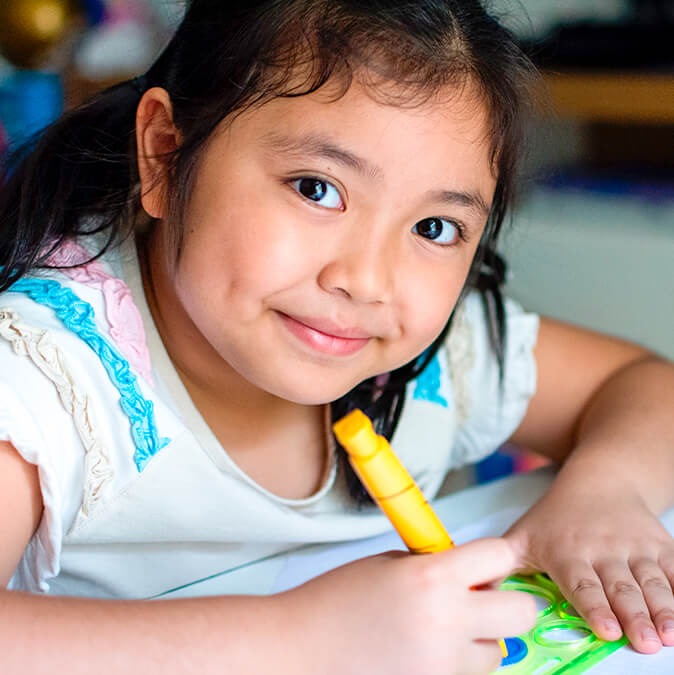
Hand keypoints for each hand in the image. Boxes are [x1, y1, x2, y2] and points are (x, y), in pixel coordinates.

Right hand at [280, 537, 536, 674]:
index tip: (485, 565)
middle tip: (480, 603)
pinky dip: (454, 666)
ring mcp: (443, 665)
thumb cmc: (336, 600)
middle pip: (522, 613)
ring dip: (479, 642)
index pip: (500, 555)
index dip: (494, 558)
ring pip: (497, 653)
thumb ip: (434, 567)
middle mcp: (447, 621)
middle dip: (508, 606)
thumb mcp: (389, 566)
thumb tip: (471, 576)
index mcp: (432, 577)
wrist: (300, 649)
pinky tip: (421, 654)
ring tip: (439, 634)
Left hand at [505, 485, 673, 653]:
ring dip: (662, 610)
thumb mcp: (523, 535)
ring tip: (667, 636)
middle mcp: (602, 550)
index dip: (594, 607)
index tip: (606, 630)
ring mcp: (634, 547)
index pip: (580, 584)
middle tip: (644, 642)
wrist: (600, 480)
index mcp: (566, 552)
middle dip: (633, 616)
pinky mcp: (660, 545)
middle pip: (619, 588)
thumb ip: (500, 564)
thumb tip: (473, 589)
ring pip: (649, 582)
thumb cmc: (556, 517)